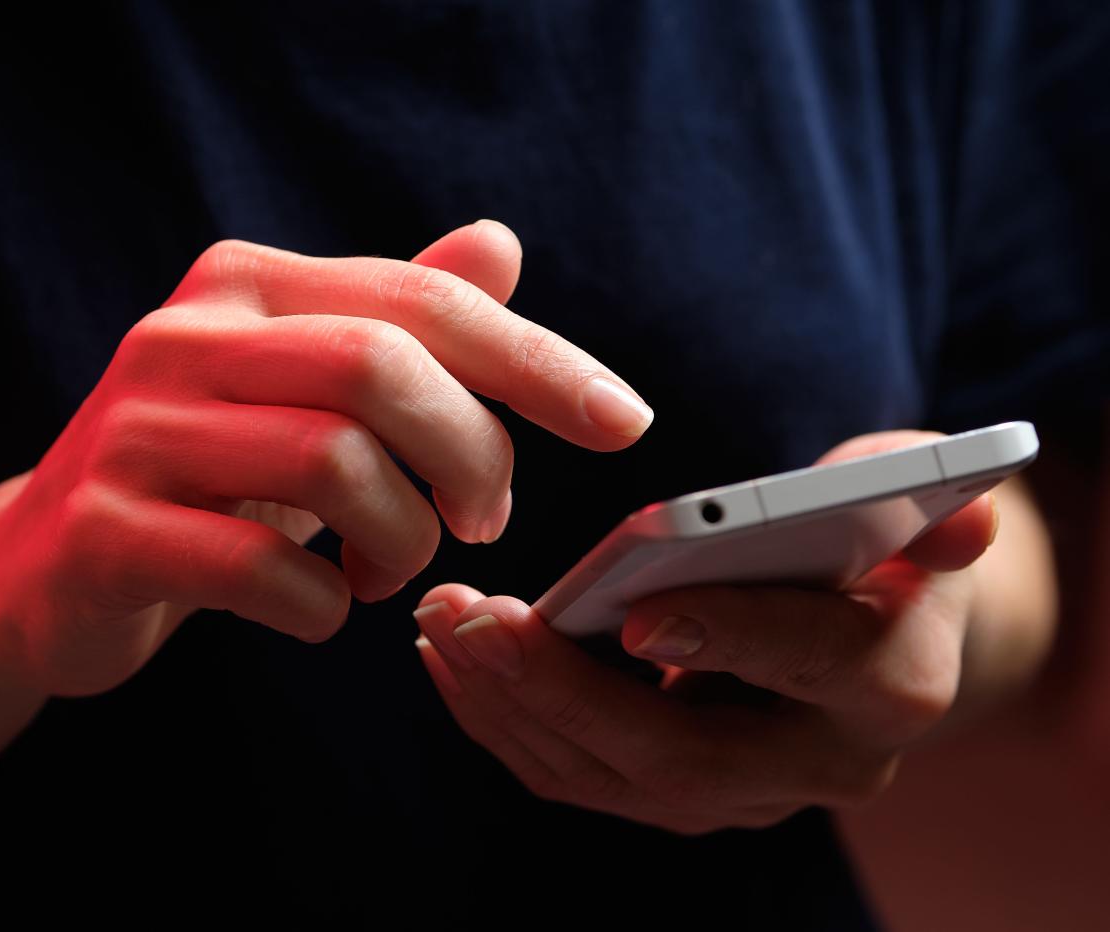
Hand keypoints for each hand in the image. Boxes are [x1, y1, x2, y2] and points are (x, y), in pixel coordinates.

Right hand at [0, 221, 653, 696]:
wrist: (49, 564)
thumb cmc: (214, 474)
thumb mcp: (307, 390)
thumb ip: (400, 318)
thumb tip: (501, 246)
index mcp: (248, 285)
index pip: (423, 300)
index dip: (537, 362)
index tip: (624, 423)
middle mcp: (186, 336)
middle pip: (381, 368)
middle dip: (470, 456)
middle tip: (483, 521)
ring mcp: (135, 432)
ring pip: (333, 463)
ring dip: (403, 540)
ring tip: (395, 569)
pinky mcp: (105, 531)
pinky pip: (261, 568)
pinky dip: (325, 605)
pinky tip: (325, 609)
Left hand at [412, 431, 996, 832]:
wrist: (876, 635)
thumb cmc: (885, 548)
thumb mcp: (915, 508)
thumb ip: (931, 500)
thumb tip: (959, 519)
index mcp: (891, 684)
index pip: (812, 665)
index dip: (731, 639)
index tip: (638, 613)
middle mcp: (819, 764)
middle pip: (680, 755)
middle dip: (563, 690)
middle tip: (471, 620)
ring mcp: (743, 793)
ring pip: (610, 779)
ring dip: (511, 707)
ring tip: (440, 628)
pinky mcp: (679, 793)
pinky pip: (580, 777)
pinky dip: (509, 724)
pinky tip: (455, 661)